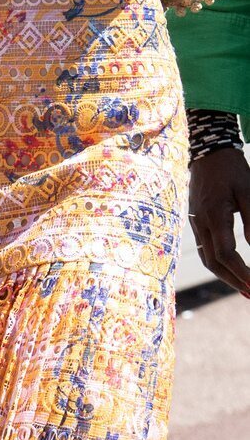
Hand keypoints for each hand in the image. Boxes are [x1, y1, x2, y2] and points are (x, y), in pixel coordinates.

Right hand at [188, 149, 249, 296]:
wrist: (208, 151)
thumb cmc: (231, 170)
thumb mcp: (248, 191)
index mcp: (214, 216)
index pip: (226, 255)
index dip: (242, 274)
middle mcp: (201, 222)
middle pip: (213, 263)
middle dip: (234, 281)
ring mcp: (195, 222)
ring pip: (207, 258)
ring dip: (225, 276)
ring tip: (244, 287)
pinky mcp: (196, 220)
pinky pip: (204, 248)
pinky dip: (219, 263)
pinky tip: (231, 267)